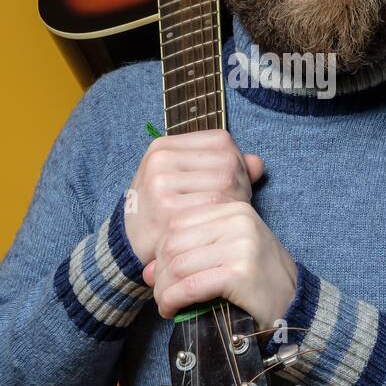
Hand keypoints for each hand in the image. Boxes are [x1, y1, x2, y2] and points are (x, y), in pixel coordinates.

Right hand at [123, 129, 263, 265]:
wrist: (128, 245)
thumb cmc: (162, 210)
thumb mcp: (183, 180)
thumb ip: (221, 166)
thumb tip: (258, 163)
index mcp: (163, 147)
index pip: (222, 140)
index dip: (237, 161)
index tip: (232, 183)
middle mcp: (160, 160)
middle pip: (228, 161)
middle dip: (241, 184)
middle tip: (234, 204)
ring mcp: (162, 184)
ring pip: (226, 182)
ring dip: (237, 201)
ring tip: (226, 214)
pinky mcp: (169, 210)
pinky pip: (216, 206)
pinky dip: (225, 216)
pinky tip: (218, 225)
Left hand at [143, 200, 296, 331]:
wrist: (295, 305)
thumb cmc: (258, 282)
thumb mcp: (227, 255)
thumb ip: (192, 254)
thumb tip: (147, 270)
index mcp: (234, 209)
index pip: (177, 224)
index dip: (161, 253)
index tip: (162, 276)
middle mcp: (238, 221)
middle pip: (173, 244)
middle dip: (161, 274)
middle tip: (163, 296)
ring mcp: (241, 245)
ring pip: (178, 266)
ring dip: (164, 292)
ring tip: (168, 306)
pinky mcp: (240, 273)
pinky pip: (189, 286)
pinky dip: (173, 301)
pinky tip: (174, 311)